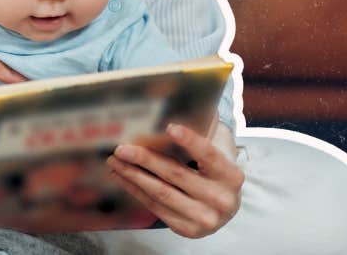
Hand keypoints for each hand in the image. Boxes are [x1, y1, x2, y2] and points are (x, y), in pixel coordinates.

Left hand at [106, 120, 244, 238]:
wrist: (224, 209)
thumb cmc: (215, 174)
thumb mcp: (217, 157)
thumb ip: (199, 140)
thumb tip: (164, 116)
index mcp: (231, 176)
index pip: (209, 154)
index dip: (190, 141)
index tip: (169, 127)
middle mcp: (221, 199)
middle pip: (176, 174)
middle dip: (145, 159)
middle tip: (121, 148)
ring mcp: (204, 218)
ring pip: (161, 192)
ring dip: (133, 175)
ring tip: (115, 162)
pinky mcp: (187, 229)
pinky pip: (156, 206)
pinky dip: (136, 190)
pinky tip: (123, 178)